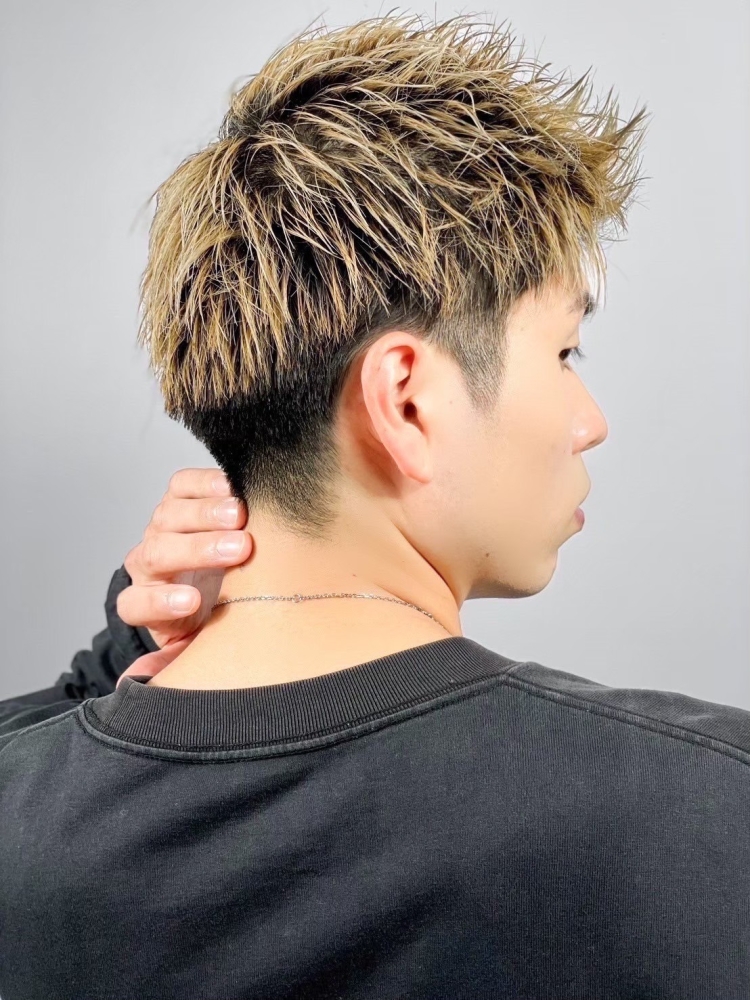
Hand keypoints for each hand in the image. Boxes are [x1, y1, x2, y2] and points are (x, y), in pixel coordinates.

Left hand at [115, 468, 251, 684]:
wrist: (218, 579)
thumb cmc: (213, 617)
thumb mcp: (200, 646)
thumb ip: (177, 661)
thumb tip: (140, 681)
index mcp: (148, 605)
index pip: (139, 604)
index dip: (162, 602)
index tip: (194, 603)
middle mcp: (150, 563)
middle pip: (159, 553)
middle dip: (199, 550)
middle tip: (240, 548)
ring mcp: (162, 527)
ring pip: (170, 516)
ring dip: (207, 514)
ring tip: (241, 514)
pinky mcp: (179, 498)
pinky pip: (183, 485)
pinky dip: (207, 483)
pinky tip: (234, 486)